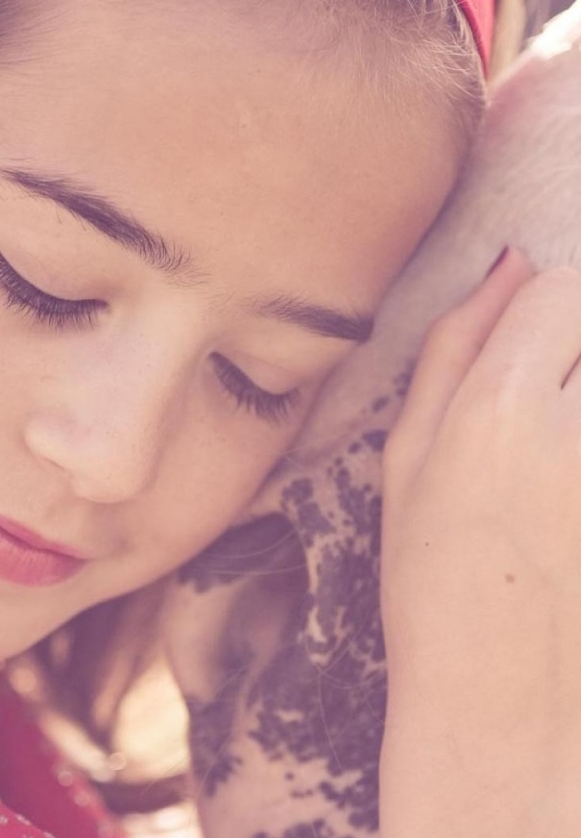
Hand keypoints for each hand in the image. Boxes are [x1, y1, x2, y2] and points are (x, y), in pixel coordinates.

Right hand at [380, 249, 580, 837]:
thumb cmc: (436, 582)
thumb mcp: (409, 457)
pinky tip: (567, 489)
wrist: (506, 711)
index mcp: (500, 410)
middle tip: (552, 413)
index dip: (550, 312)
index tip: (536, 350)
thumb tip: (510, 260)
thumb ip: (456, 347)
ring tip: (561, 459)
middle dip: (577, 355)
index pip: (563, 291)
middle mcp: (578, 434)